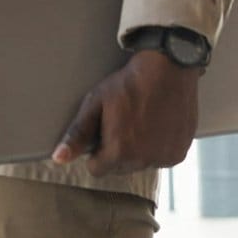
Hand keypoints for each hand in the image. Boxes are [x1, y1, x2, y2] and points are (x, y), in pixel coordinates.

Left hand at [52, 50, 199, 175]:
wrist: (168, 68)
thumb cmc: (128, 84)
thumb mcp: (96, 103)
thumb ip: (77, 134)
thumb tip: (58, 158)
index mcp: (119, 152)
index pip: (97, 169)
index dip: (96, 151)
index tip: (104, 132)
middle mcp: (143, 160)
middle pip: (120, 168)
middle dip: (118, 152)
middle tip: (124, 123)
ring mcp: (164, 158)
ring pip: (141, 164)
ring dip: (138, 151)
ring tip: (142, 122)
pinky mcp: (178, 153)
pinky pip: (161, 159)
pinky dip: (158, 147)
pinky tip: (157, 125)